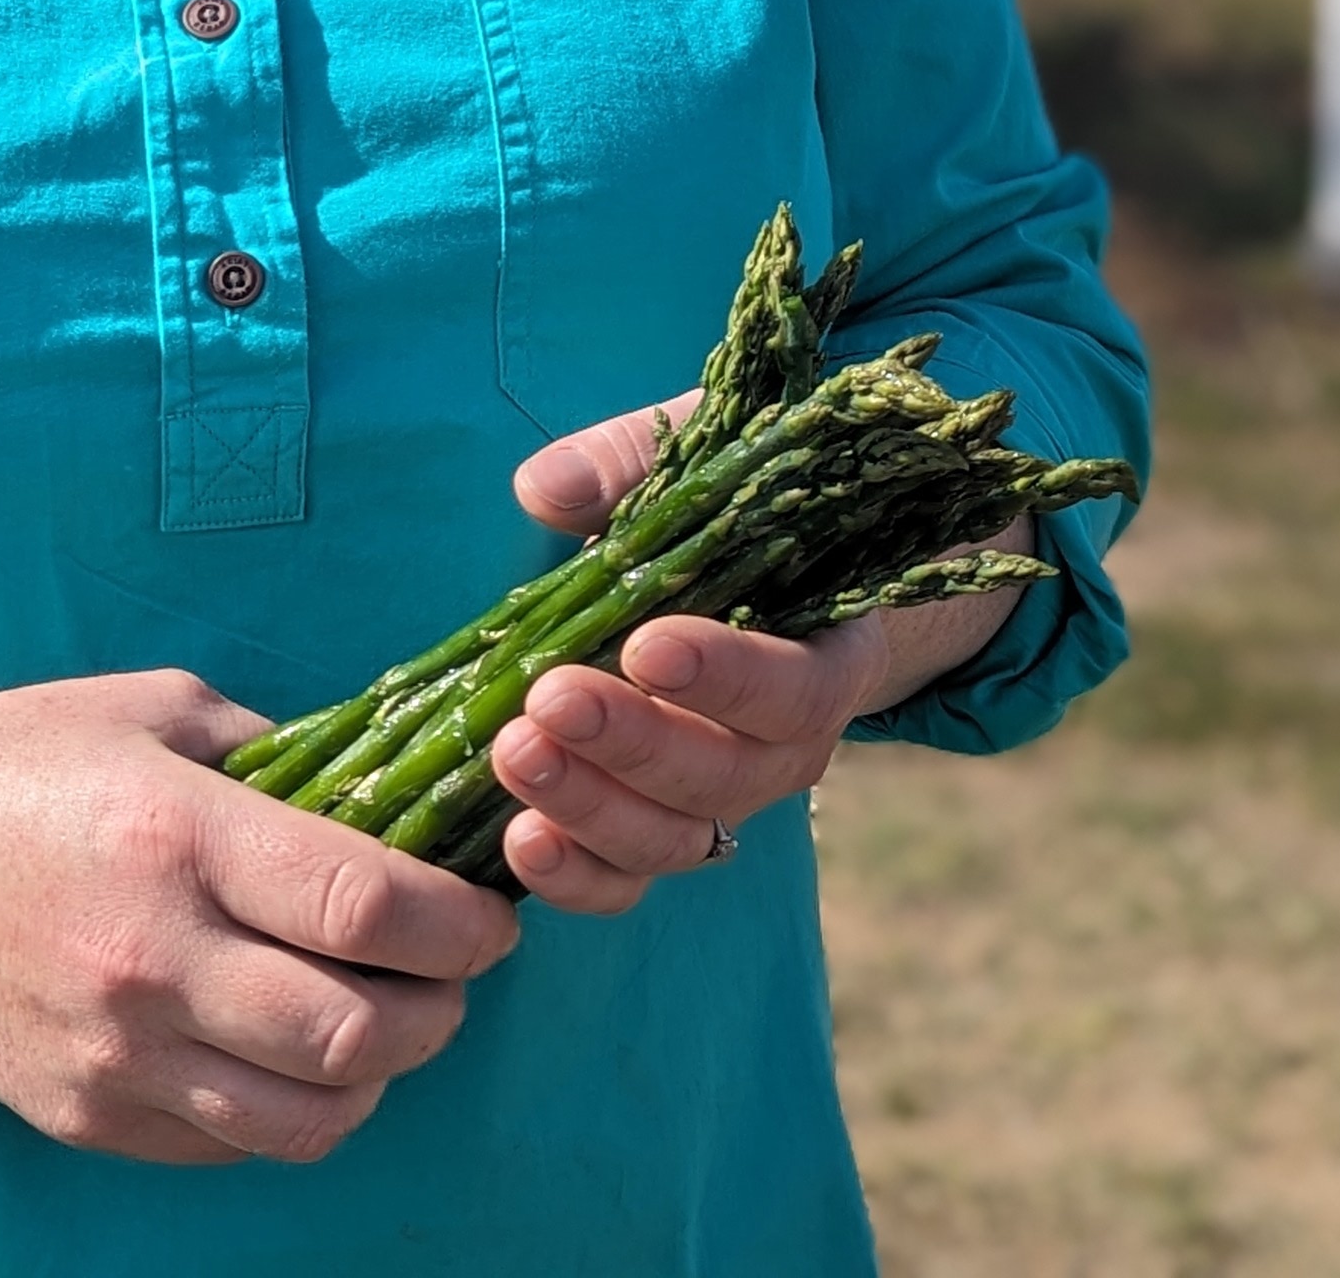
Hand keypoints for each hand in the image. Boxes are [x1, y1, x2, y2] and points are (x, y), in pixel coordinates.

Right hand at [0, 669, 517, 1165]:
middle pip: (357, 1034)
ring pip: (308, 1118)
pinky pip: (234, 1144)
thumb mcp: (155, 709)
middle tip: (451, 975)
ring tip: (383, 1021)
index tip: (489, 917)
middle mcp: (152, 958)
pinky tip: (292, 1051)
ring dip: (377, 1076)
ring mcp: (114, 1053)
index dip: (459, 924)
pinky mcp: (85, 1115)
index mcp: (179, 836)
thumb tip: (393, 790)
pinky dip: (292, 1111)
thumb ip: (279, 752)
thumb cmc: (15, 763)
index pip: (365, 907)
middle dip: (440, 1011)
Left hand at [490, 396, 1028, 917]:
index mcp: (828, 654)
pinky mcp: (661, 833)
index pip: (797, 687)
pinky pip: (626, 880)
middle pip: (726, 775)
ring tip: (512, 753)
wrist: (756, 577)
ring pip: (672, 838)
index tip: (646, 646)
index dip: (727, 677)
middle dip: (632, 742)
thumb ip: (629, 460)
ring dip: (588, 806)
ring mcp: (726, 801)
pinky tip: (518, 841)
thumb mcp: (701, 459)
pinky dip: (575, 876)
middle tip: (549, 699)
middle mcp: (788, 747)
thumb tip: (545, 490)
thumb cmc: (732, 510)